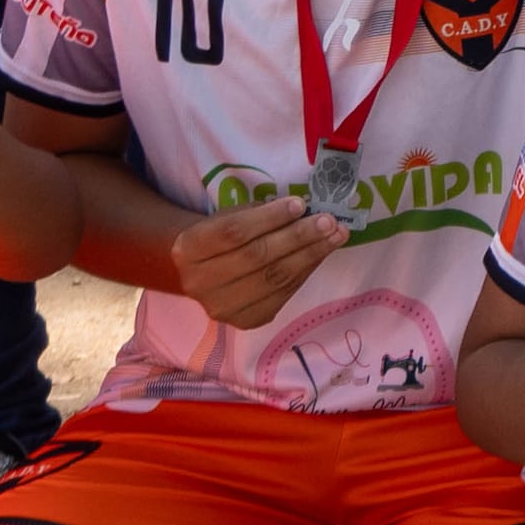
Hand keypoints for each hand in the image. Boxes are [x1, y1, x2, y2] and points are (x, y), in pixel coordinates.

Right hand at [174, 190, 347, 327]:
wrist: (205, 273)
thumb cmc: (222, 237)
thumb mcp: (229, 217)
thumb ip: (259, 214)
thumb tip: (305, 211)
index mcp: (188, 249)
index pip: (233, 232)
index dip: (269, 218)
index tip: (300, 204)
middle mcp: (199, 283)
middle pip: (256, 257)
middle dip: (298, 237)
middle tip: (329, 221)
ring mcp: (222, 307)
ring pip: (273, 279)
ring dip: (311, 255)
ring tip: (337, 235)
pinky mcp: (245, 321)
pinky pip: (282, 295)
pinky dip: (306, 272)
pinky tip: (321, 255)